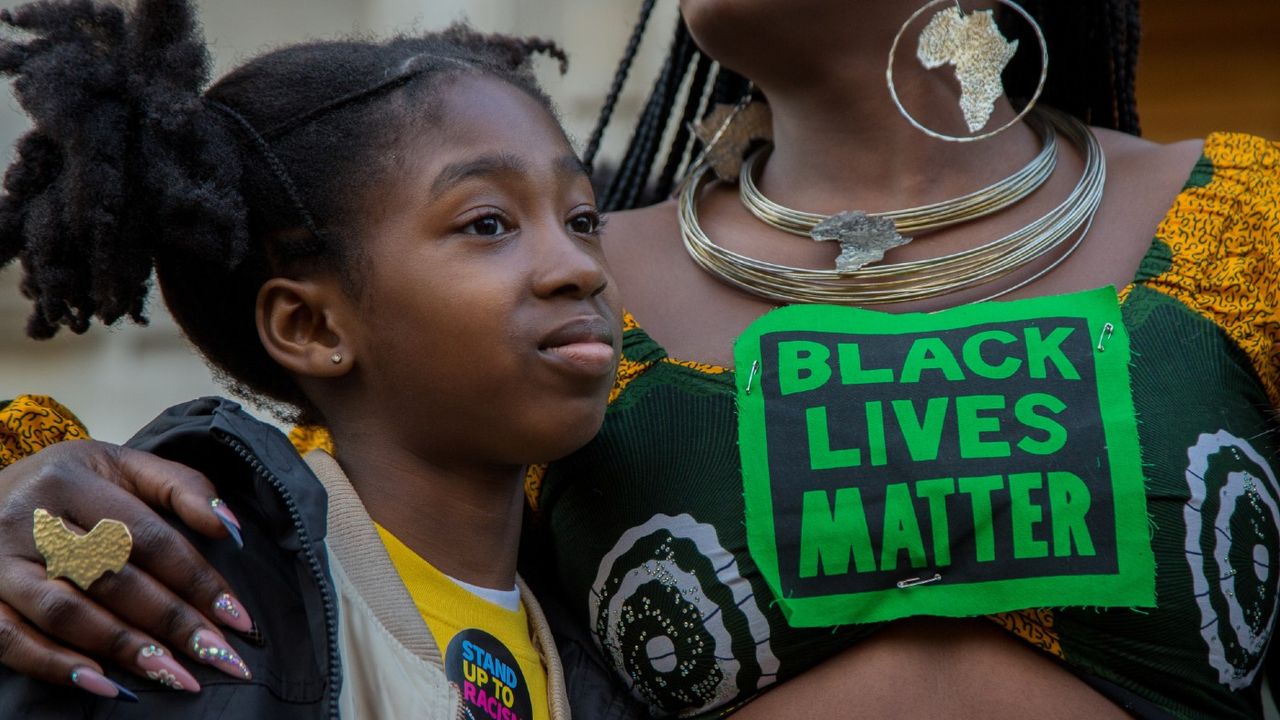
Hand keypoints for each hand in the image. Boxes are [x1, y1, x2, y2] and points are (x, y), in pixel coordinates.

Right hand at [0, 440, 254, 698]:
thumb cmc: (71, 484)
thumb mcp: (122, 466)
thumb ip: (181, 487)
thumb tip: (231, 528)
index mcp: (73, 478)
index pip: (149, 537)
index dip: (198, 580)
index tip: (239, 618)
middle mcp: (30, 517)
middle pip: (112, 578)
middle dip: (172, 622)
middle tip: (219, 656)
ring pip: (66, 612)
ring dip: (126, 649)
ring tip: (177, 676)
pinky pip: (12, 640)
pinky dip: (57, 666)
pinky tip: (107, 685)